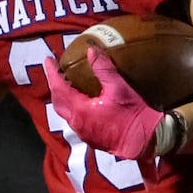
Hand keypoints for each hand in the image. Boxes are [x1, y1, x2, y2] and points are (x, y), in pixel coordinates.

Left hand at [43, 48, 163, 158]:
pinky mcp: (90, 138)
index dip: (52, 73)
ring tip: (66, 83)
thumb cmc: (133, 116)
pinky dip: (72, 107)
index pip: (59, 88)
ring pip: (65, 112)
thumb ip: (103, 69)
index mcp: (80, 110)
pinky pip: (74, 120)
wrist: (144, 142)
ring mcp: (82, 132)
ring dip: (62, 97)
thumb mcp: (119, 88)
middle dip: (54, 85)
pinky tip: (80, 100)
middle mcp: (77, 123)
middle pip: (58, 101)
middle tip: (56, 70)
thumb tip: (91, 50)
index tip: (49, 60)